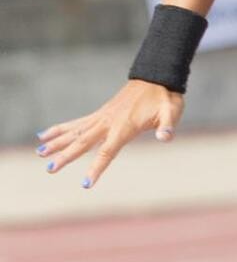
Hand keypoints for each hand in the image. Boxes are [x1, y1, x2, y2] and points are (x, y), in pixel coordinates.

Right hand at [36, 80, 184, 188]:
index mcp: (125, 126)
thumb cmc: (165, 97)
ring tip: (39, 153)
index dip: (96, 168)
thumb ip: (167, 126)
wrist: (156, 77)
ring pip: (75, 132)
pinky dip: (60, 128)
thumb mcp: (172, 111)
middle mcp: (109, 122)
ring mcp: (102, 116)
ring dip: (57, 143)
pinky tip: (43, 135)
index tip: (85, 184)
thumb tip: (166, 137)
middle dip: (66, 157)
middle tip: (49, 169)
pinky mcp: (100, 113)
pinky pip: (76, 123)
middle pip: (83, 142)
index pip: (107, 152)